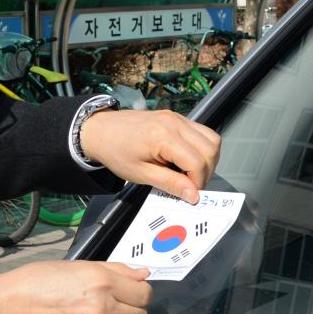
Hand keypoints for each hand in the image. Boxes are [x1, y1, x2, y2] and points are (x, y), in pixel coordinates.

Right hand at [0, 261, 152, 313]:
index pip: (145, 294)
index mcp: (102, 282)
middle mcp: (102, 308)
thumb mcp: (78, 265)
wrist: (10, 308)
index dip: (140, 291)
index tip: (132, 290)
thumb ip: (115, 269)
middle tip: (116, 301)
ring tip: (88, 310)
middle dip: (132, 308)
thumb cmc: (38, 280)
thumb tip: (143, 273)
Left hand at [79, 109, 221, 203]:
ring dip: (207, 159)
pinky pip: (202, 132)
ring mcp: (177, 117)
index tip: (189, 194)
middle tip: (191, 185)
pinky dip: (201, 148)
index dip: (198, 182)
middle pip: (211, 149)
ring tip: (190, 173)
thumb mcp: (141, 174)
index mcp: (163, 137)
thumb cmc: (116, 152)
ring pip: (212, 139)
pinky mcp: (177, 117)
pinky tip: (186, 160)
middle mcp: (174, 123)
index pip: (197, 162)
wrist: (100, 130)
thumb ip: (170, 184)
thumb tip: (193, 196)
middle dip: (206, 172)